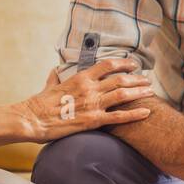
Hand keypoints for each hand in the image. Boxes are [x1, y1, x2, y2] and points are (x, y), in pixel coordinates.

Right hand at [15, 59, 156, 142]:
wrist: (32, 119)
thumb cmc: (39, 103)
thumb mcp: (49, 86)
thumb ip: (55, 78)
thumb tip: (55, 71)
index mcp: (80, 77)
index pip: (107, 65)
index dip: (123, 63)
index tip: (133, 64)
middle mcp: (90, 88)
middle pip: (120, 79)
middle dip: (136, 79)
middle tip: (146, 80)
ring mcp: (92, 104)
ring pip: (123, 95)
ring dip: (139, 92)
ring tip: (150, 92)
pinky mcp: (93, 120)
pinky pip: (119, 117)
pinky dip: (135, 114)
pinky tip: (147, 112)